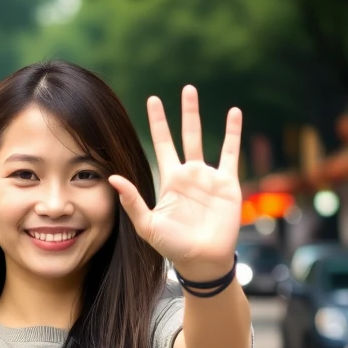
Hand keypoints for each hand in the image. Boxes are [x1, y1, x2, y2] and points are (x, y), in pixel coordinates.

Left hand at [108, 86, 241, 279]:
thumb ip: (132, 201)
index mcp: (170, 180)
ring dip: (201, 117)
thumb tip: (113, 177)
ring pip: (205, 139)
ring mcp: (209, 177)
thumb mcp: (147, 225)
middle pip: (185, 134)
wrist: (202, 260)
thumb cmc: (173, 246)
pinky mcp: (228, 183)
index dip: (158, 122)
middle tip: (185, 87)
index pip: (162, 144)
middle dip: (184, 112)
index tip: (152, 100)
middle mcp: (189, 174)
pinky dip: (233, 133)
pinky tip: (234, 112)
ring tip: (199, 94)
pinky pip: (231, 153)